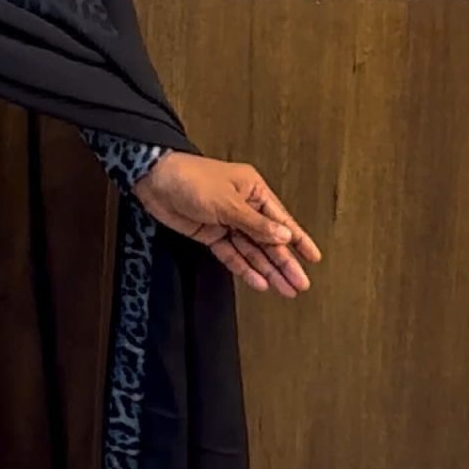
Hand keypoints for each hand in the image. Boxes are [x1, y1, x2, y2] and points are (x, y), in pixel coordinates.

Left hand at [131, 152, 321, 295]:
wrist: (155, 181)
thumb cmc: (191, 179)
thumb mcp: (227, 202)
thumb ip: (256, 224)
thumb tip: (284, 237)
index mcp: (253, 191)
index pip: (281, 220)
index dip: (298, 240)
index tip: (314, 258)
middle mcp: (243, 207)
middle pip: (268, 240)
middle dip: (284, 263)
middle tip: (299, 284)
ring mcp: (227, 222)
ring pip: (252, 250)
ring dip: (267, 270)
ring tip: (284, 290)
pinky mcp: (211, 234)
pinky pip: (232, 254)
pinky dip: (244, 268)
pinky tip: (258, 281)